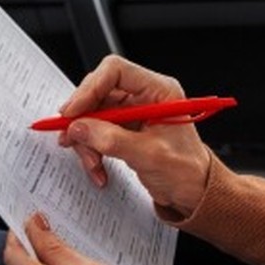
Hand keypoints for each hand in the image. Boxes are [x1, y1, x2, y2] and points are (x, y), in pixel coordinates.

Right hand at [57, 55, 210, 218]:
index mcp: (158, 90)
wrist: (193, 192)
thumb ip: (112, 140)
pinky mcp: (124, 128)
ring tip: (92, 163)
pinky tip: (98, 167)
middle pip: (99, 93)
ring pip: (93, 115)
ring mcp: (132, 112)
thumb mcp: (149, 155)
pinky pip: (96, 132)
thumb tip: (79, 128)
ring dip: (86, 141)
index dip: (90, 88)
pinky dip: (91, 150)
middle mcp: (143, 96)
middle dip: (83, 119)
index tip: (73, 112)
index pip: (115, 72)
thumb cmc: (186, 171)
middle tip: (70, 137)